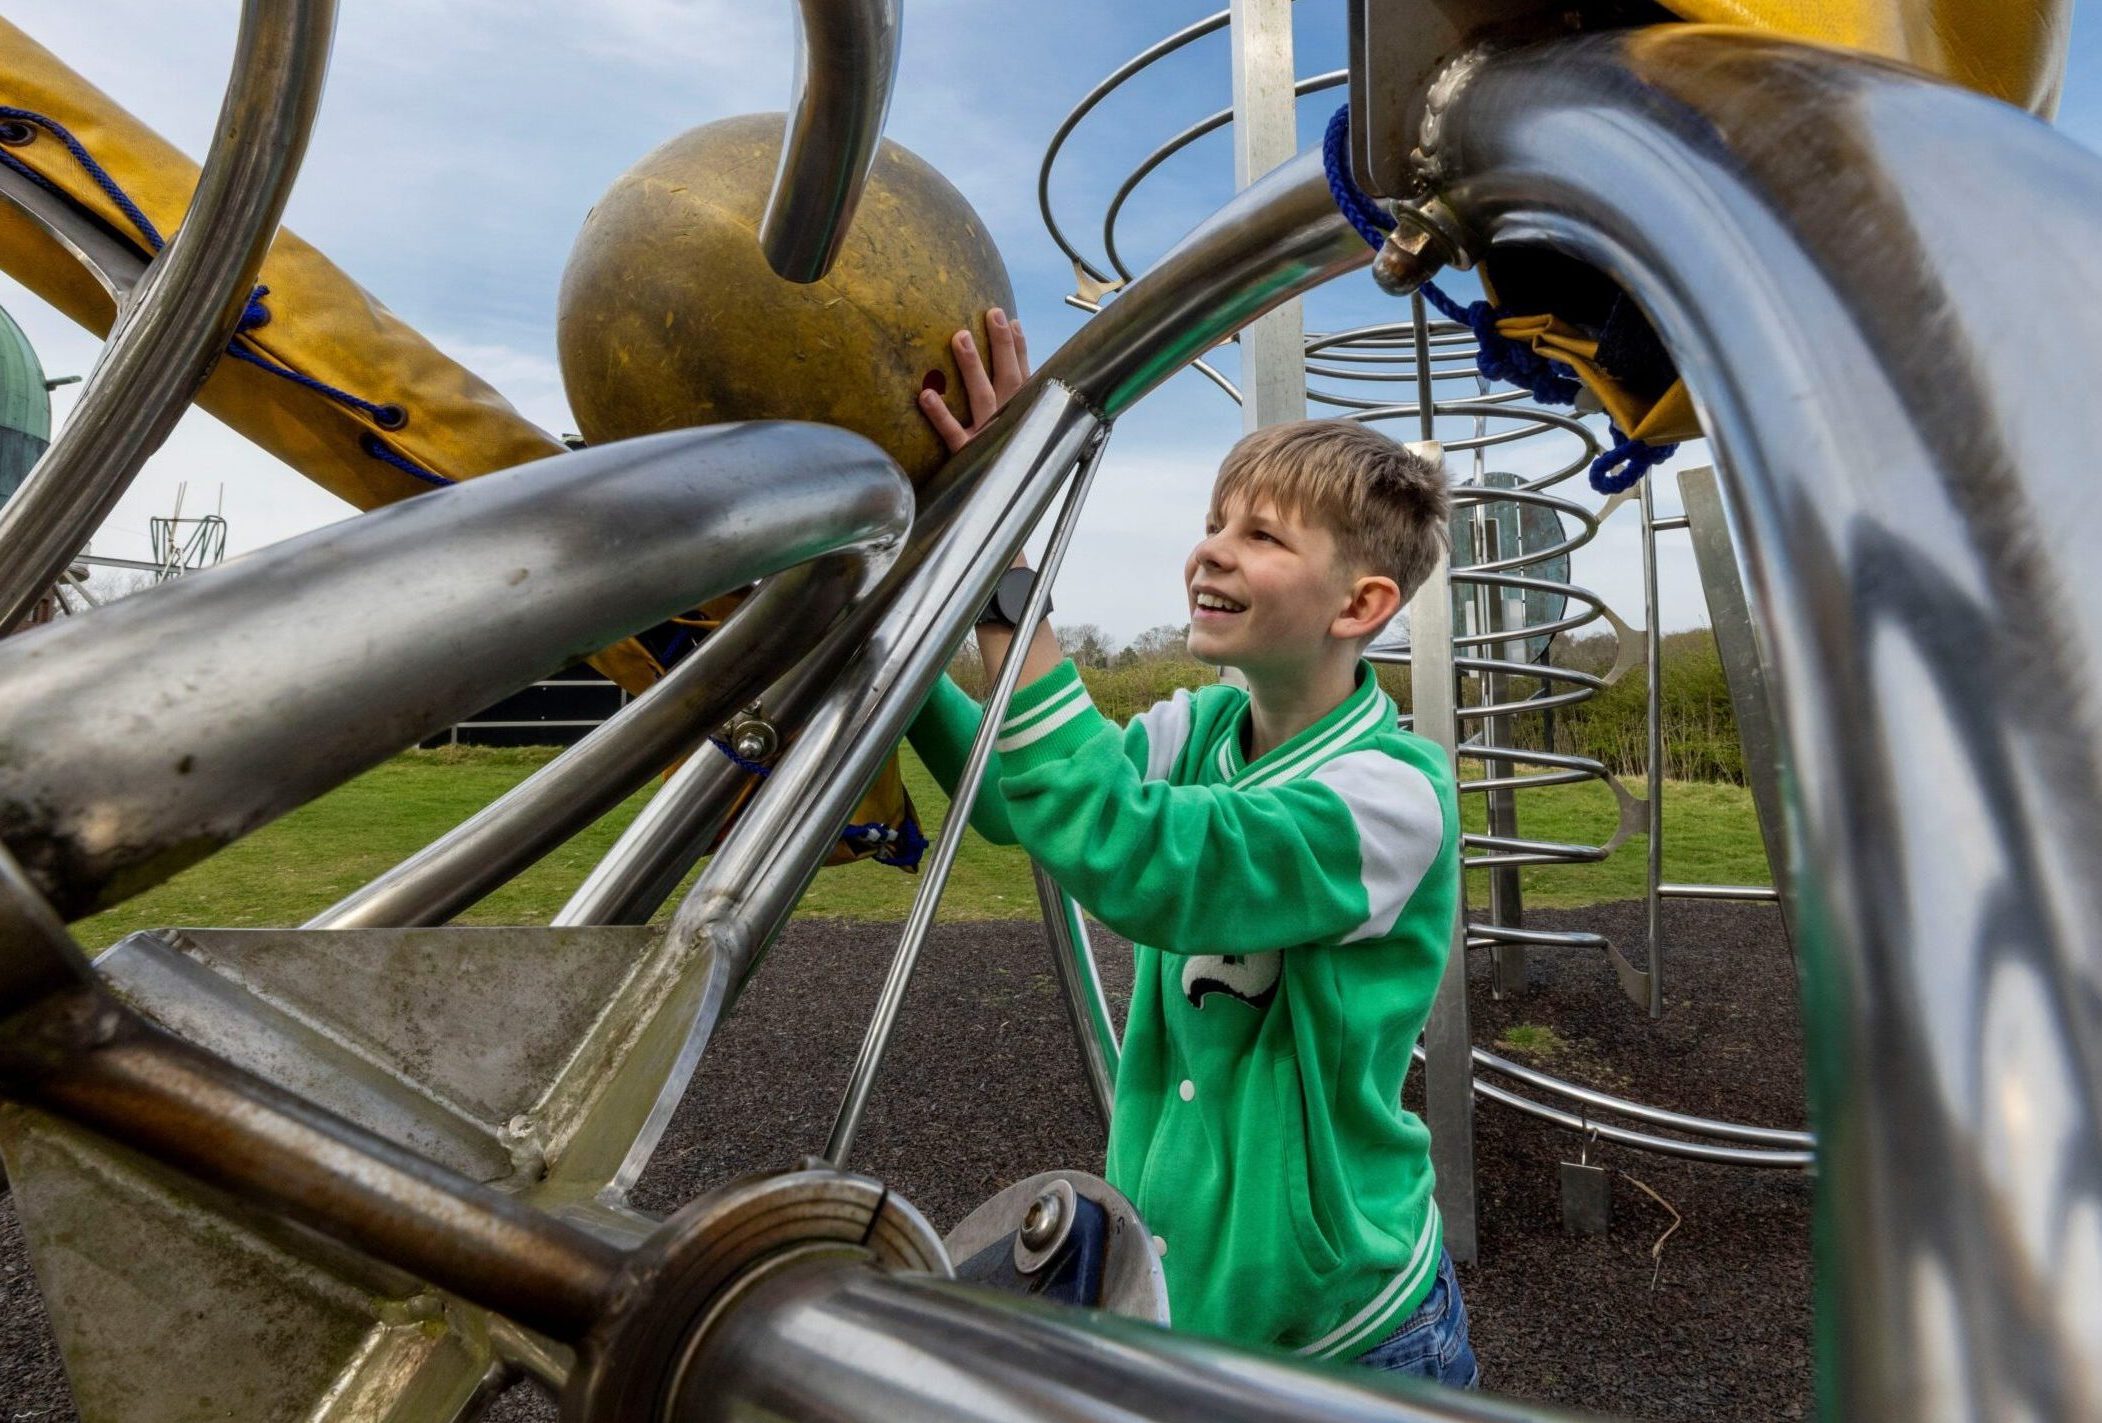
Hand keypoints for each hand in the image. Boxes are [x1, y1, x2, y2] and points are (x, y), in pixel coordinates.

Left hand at [919, 306, 1029, 453]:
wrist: (997, 506)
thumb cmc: (1004, 462)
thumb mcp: (1013, 432)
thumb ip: (1010, 405)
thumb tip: (1001, 371)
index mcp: (1023, 416)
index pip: (1025, 376)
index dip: (1019, 348)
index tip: (1011, 320)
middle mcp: (1009, 422)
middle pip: (1008, 378)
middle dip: (1001, 345)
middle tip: (991, 314)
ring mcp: (988, 438)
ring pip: (981, 397)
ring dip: (971, 366)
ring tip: (959, 336)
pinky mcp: (966, 455)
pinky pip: (952, 433)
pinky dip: (939, 415)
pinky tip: (925, 394)